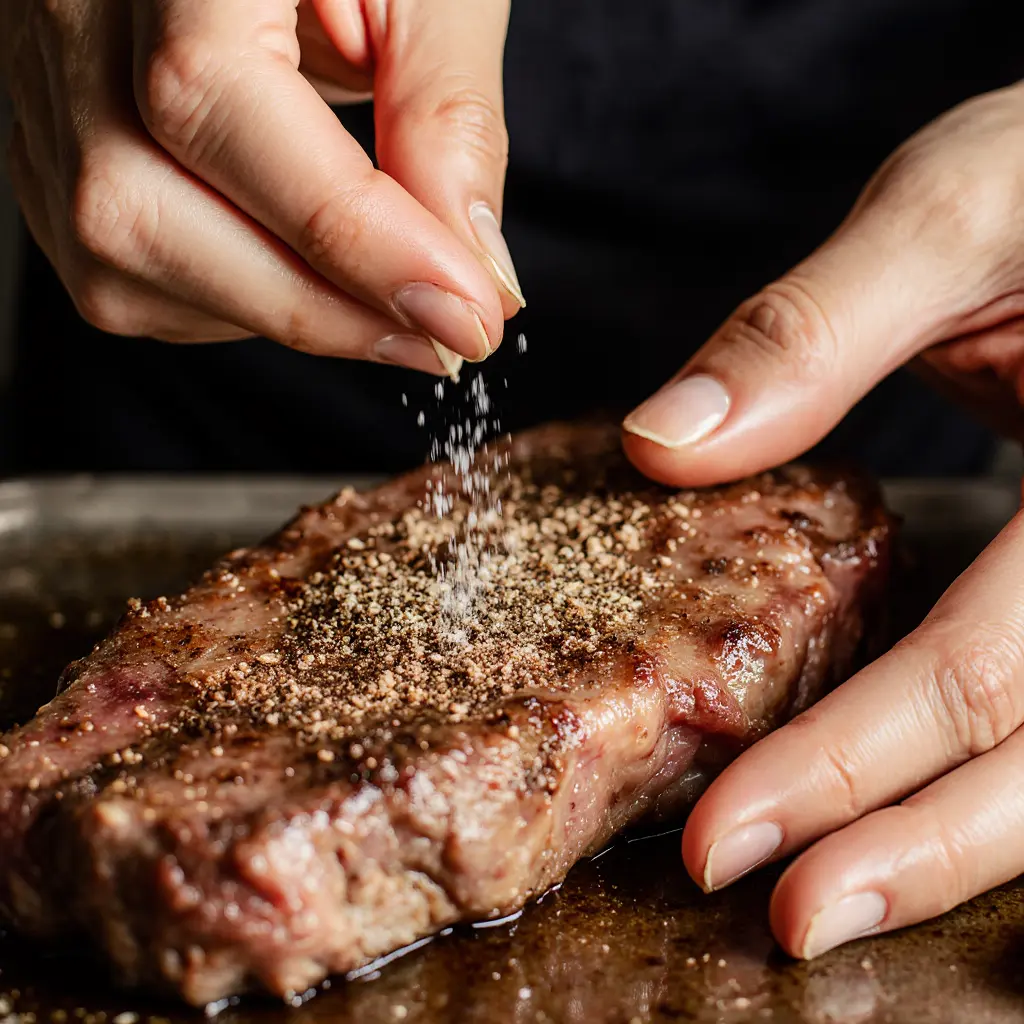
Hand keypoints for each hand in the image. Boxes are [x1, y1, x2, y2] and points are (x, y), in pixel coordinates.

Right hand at [2, 0, 522, 376]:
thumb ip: (446, 114)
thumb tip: (475, 270)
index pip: (213, 101)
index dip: (349, 234)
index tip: (463, 311)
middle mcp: (68, 6)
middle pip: (142, 208)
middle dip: (320, 308)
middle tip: (441, 334)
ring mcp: (42, 81)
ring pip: (117, 259)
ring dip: (278, 313)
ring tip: (384, 303)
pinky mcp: (53, 144)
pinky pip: (119, 271)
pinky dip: (233, 302)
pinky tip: (305, 275)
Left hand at [623, 82, 1023, 957]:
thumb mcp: (961, 212)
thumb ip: (817, 329)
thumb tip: (665, 441)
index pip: (990, 667)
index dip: (857, 767)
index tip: (729, 841)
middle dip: (915, 850)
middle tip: (785, 918)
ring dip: (956, 841)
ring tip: (834, 898)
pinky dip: (981, 763)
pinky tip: (901, 802)